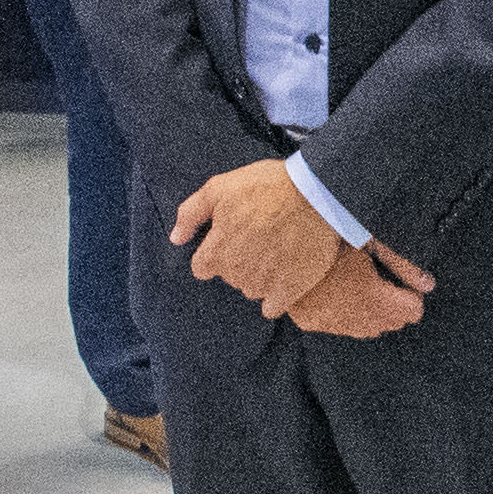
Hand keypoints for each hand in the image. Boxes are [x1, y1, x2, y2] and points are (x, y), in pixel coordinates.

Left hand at [178, 158, 355, 323]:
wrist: (316, 195)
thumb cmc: (267, 187)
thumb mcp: (219, 188)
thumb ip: (191, 214)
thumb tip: (176, 238)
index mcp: (216, 253)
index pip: (202, 267)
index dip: (214, 251)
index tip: (230, 237)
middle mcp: (236, 274)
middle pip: (229, 276)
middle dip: (238, 260)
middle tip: (259, 235)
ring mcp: (264, 285)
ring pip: (251, 288)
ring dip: (259, 275)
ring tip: (276, 249)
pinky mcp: (290, 291)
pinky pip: (273, 306)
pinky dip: (276, 295)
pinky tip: (285, 274)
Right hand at [287, 241, 437, 340]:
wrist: (280, 240)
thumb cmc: (330, 233)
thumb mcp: (370, 242)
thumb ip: (403, 265)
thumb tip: (430, 284)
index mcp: (371, 296)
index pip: (412, 311)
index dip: (412, 295)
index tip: (404, 280)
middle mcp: (352, 317)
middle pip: (392, 323)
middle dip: (396, 304)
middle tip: (385, 279)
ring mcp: (330, 323)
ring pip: (368, 330)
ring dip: (373, 312)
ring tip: (363, 284)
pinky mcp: (311, 323)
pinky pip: (341, 327)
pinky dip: (348, 315)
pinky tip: (341, 293)